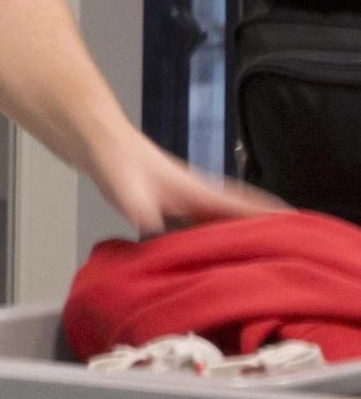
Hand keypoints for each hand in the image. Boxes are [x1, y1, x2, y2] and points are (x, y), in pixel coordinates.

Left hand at [87, 133, 281, 235]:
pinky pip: (200, 222)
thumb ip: (143, 211)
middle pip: (241, 212)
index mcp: (199, 191)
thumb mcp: (128, 191)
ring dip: (239, 233)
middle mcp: (198, 193)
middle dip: (265, 228)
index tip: (300, 230)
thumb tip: (154, 230)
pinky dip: (211, 235)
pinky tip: (208, 252)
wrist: (97, 141)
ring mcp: (184, 197)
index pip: (245, 204)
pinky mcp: (167, 202)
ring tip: (258, 257)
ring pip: (220, 218)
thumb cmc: (117, 162)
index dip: (272, 216)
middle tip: (292, 250)